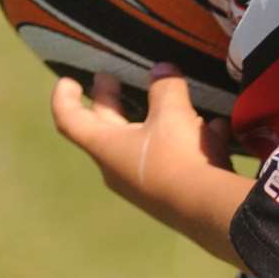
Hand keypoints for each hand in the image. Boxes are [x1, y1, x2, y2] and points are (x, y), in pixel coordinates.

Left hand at [51, 63, 250, 266]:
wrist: (205, 208)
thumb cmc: (176, 155)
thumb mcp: (172, 112)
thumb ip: (165, 87)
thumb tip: (162, 69)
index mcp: (105, 145)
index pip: (70, 120)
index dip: (64, 98)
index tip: (68, 80)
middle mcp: (116, 165)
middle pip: (103, 129)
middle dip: (107, 99)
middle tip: (108, 76)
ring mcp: (140, 181)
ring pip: (140, 141)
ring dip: (150, 118)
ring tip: (170, 97)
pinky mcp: (166, 190)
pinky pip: (168, 157)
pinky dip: (183, 139)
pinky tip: (213, 129)